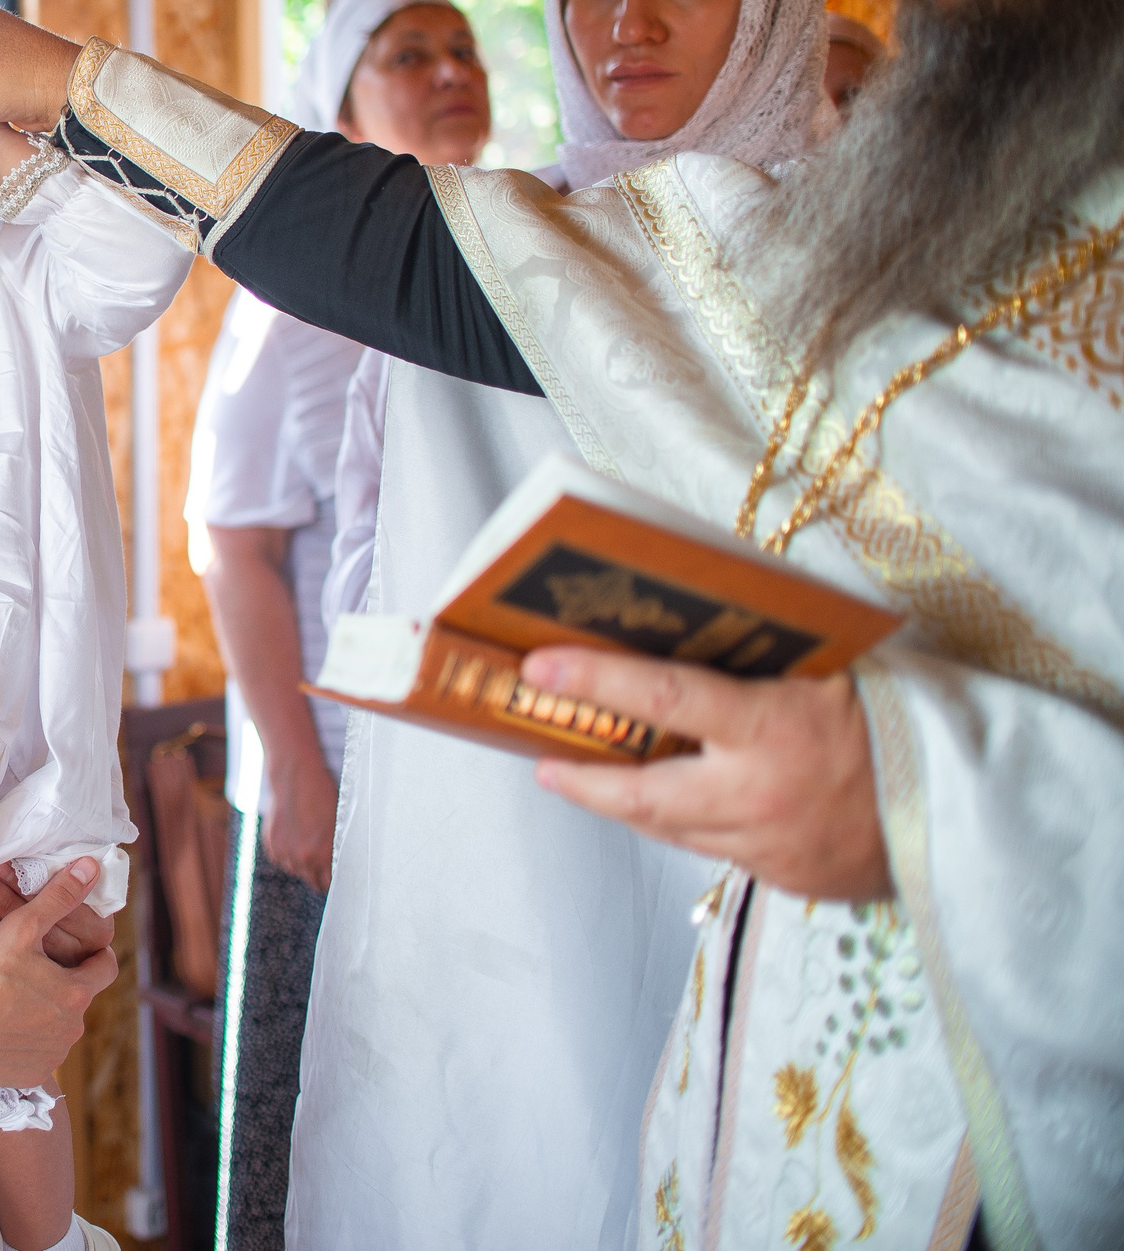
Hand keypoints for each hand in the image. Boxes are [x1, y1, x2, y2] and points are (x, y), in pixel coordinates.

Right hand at [0, 857, 116, 1086]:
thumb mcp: (22, 928)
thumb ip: (58, 898)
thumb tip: (90, 868)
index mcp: (77, 993)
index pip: (105, 969)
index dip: (96, 956)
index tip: (83, 952)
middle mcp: (73, 1029)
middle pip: (78, 1000)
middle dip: (62, 986)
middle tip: (33, 973)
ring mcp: (53, 1055)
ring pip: (58, 1029)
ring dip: (45, 1015)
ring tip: (14, 1000)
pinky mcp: (32, 1074)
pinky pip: (37, 1054)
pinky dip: (26, 1043)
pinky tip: (2, 1029)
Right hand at [260, 754, 338, 892]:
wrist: (295, 777)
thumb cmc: (323, 796)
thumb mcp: (338, 825)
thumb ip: (337, 850)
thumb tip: (340, 867)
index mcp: (324, 855)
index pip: (330, 884)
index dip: (335, 880)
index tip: (337, 876)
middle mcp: (302, 858)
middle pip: (313, 883)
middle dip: (320, 876)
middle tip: (326, 864)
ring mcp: (284, 852)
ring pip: (297, 871)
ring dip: (303, 865)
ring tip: (309, 845)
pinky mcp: (271, 844)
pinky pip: (281, 860)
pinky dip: (287, 854)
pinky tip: (295, 837)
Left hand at [526, 647, 892, 901]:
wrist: (970, 810)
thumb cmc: (897, 721)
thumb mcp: (831, 672)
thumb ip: (761, 663)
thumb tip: (680, 630)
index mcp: (772, 728)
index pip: (663, 696)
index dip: (595, 680)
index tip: (539, 668)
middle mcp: (758, 795)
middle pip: (641, 793)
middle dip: (583, 778)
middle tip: (543, 760)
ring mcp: (768, 846)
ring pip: (670, 829)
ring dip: (624, 805)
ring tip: (587, 781)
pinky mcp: (784, 879)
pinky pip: (714, 850)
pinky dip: (684, 826)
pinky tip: (668, 807)